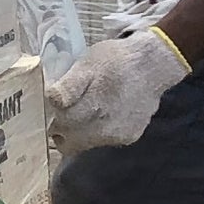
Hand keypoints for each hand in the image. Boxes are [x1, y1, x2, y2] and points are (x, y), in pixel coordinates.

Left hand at [45, 26, 187, 153]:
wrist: (152, 65)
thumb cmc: (115, 60)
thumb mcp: (87, 64)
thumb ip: (69, 86)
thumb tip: (52, 103)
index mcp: (92, 106)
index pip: (60, 126)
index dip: (51, 118)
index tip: (52, 109)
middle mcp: (105, 128)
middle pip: (71, 142)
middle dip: (63, 129)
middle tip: (65, 112)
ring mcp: (118, 135)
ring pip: (86, 143)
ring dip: (80, 132)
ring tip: (86, 109)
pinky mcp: (129, 137)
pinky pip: (104, 140)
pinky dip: (98, 131)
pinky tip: (103, 113)